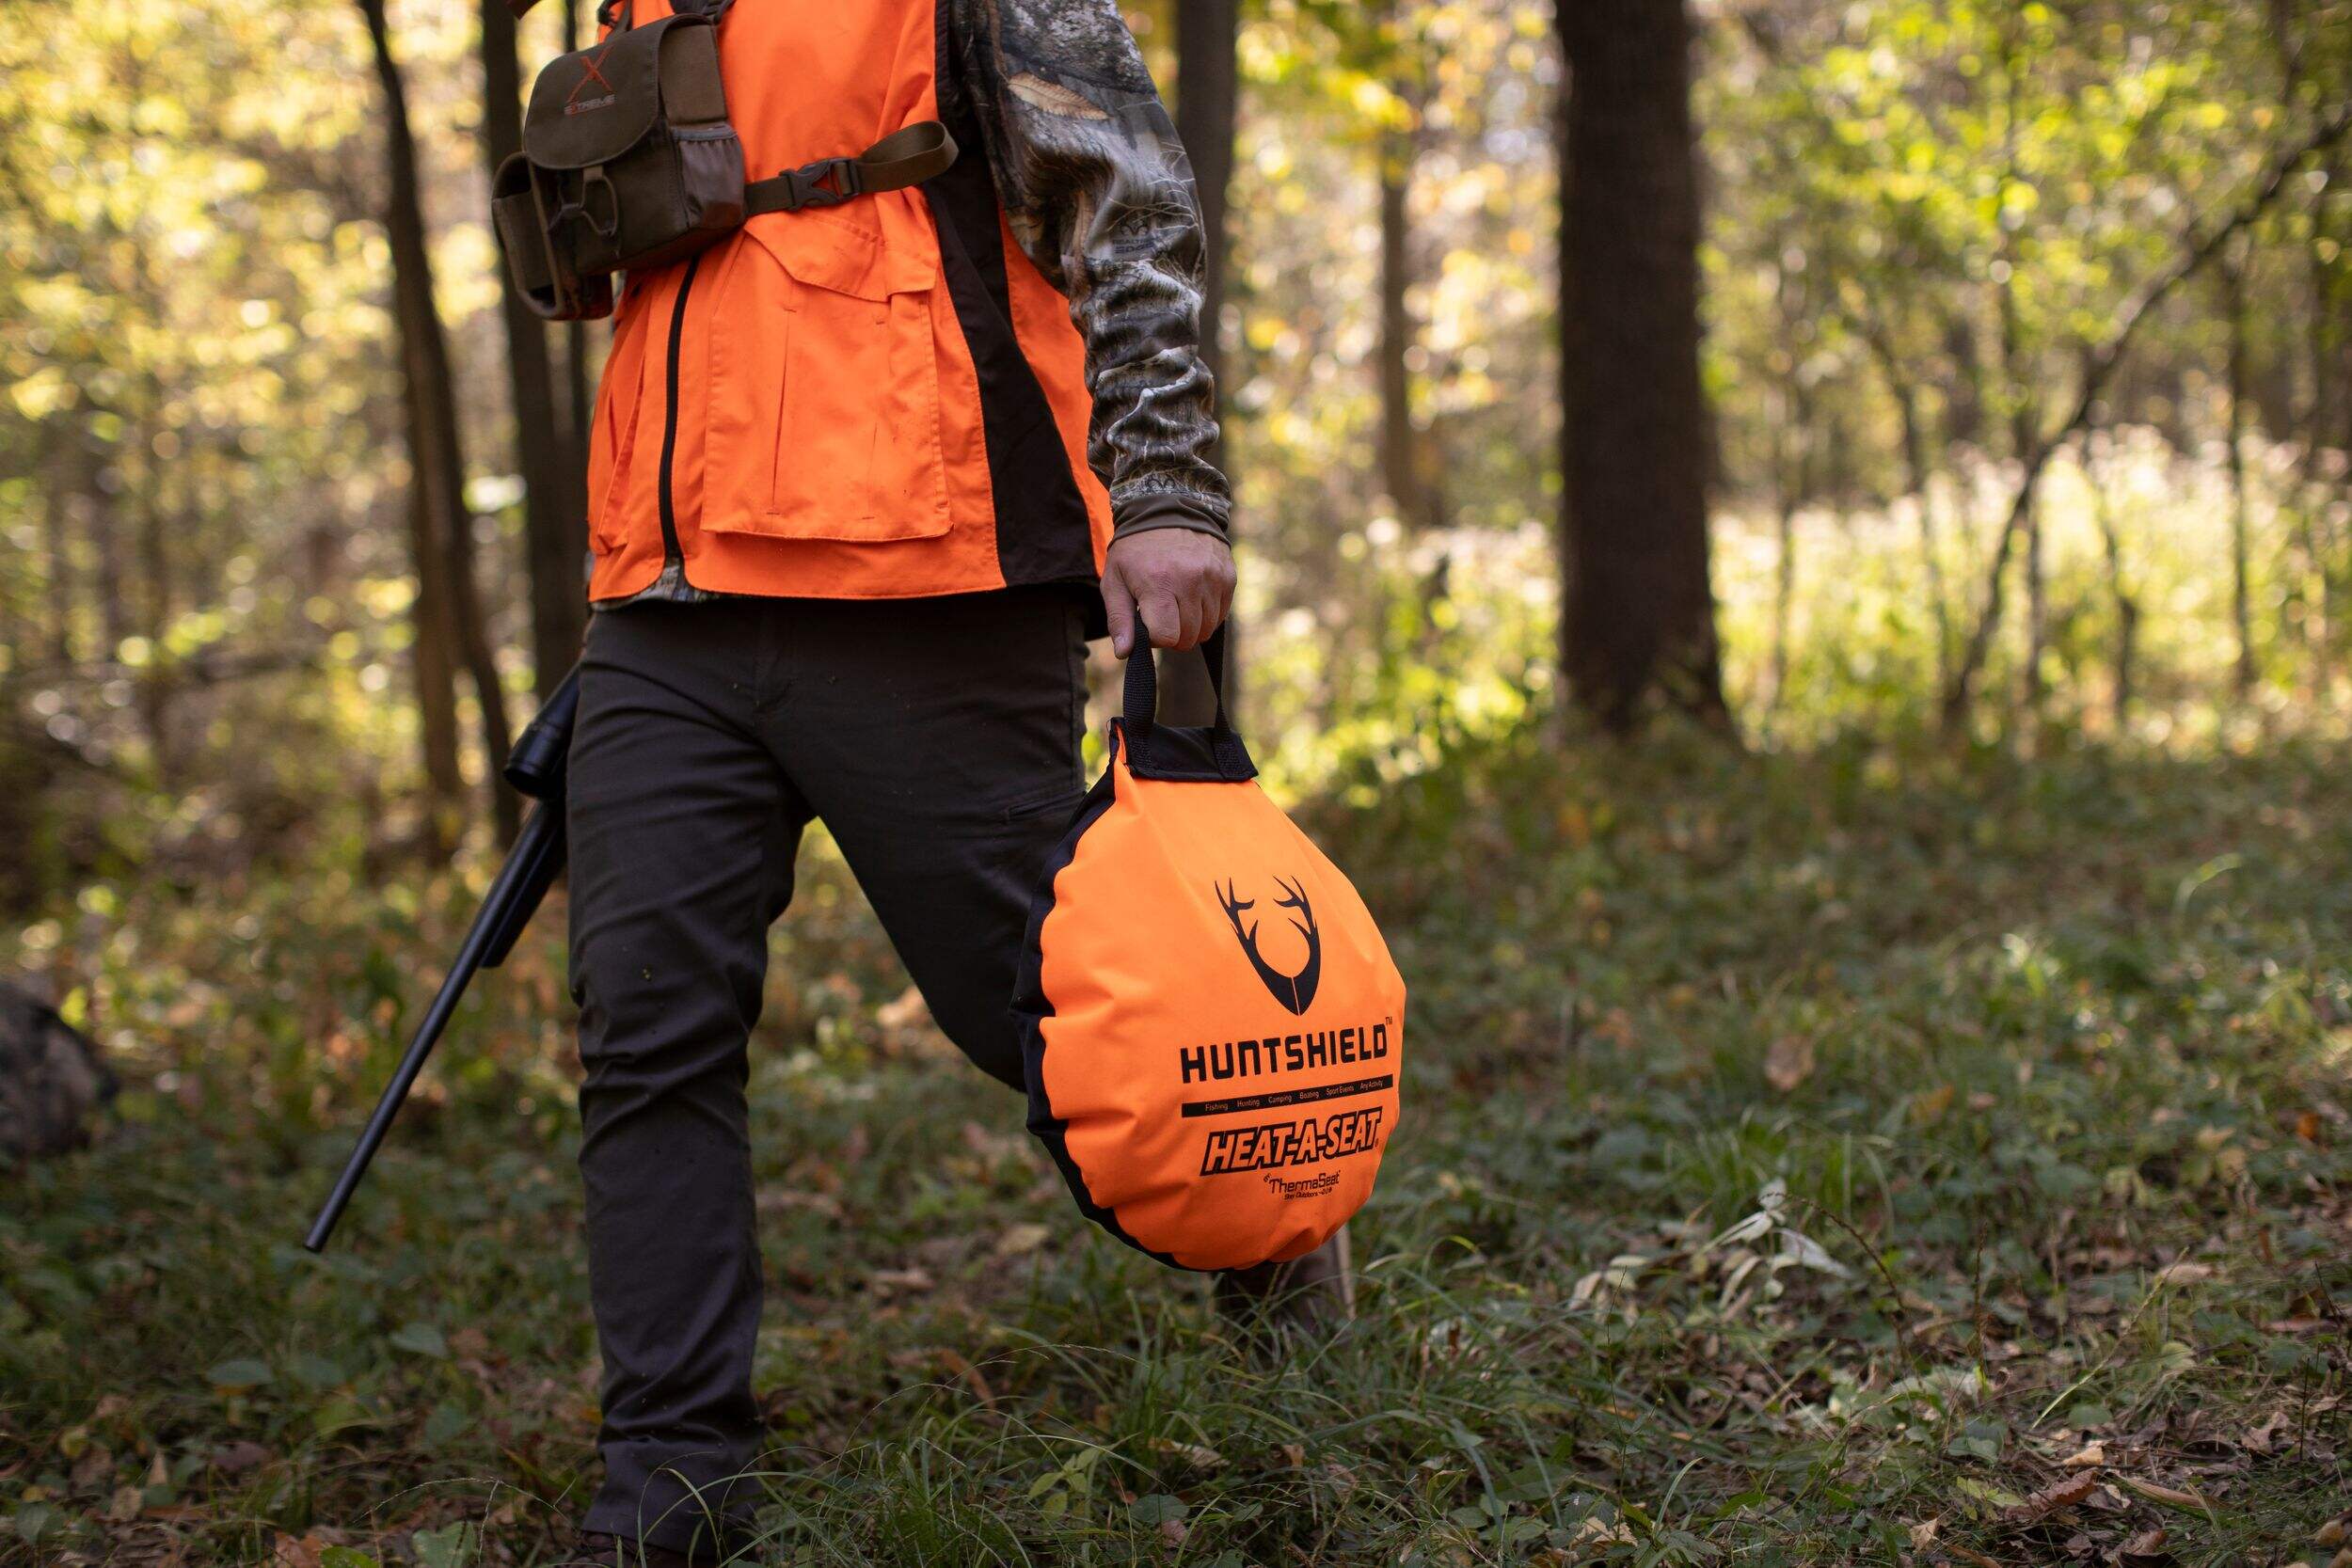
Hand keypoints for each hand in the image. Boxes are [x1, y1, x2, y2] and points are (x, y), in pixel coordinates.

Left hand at [1101, 530, 1235, 656]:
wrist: (1168, 509)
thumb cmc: (1136, 550)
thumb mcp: (1115, 580)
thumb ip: (1119, 619)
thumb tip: (1124, 653)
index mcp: (1159, 583)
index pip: (1167, 637)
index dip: (1155, 638)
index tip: (1148, 623)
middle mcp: (1190, 581)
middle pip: (1188, 637)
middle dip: (1173, 634)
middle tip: (1162, 614)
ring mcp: (1213, 578)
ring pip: (1207, 629)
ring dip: (1191, 625)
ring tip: (1177, 604)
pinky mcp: (1228, 577)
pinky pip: (1221, 615)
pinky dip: (1206, 614)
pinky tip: (1192, 596)